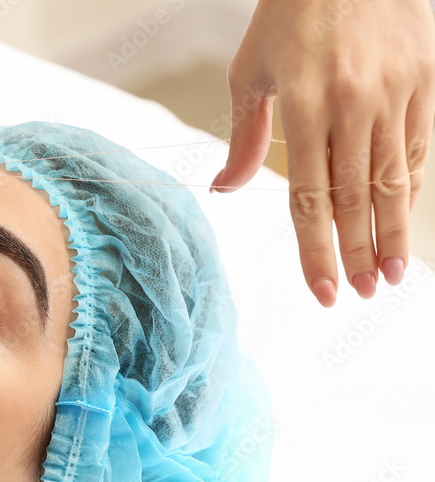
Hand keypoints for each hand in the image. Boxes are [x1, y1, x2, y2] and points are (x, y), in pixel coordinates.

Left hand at [212, 0, 434, 306]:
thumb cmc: (289, 15)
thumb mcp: (252, 71)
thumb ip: (244, 136)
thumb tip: (224, 189)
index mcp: (304, 104)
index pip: (309, 197)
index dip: (316, 250)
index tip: (324, 291)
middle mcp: (352, 104)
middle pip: (355, 197)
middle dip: (358, 253)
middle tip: (361, 295)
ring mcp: (394, 92)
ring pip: (394, 178)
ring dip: (393, 233)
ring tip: (391, 276)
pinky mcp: (424, 79)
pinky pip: (418, 147)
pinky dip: (411, 188)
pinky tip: (405, 220)